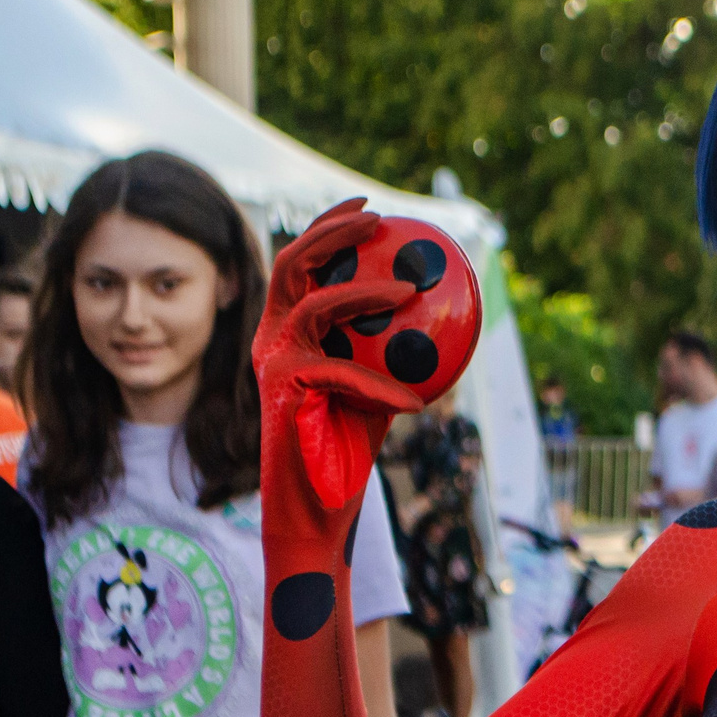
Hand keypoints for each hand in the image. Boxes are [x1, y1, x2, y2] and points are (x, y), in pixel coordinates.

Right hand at [256, 200, 424, 512]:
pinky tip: (416, 404)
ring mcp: (274, 363)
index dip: (330, 227)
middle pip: (293, 263)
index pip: (303, 265)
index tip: (370, 210)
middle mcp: (273, 339)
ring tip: (409, 289)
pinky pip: (341, 372)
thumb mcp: (380, 386)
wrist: (318, 505)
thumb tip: (443, 318)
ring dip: (364, 291)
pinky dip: (381, 388)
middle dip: (333, 231)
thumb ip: (394, 350)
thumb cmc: (347, 446)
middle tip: (379, 220)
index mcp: (290, 331)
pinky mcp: (282, 391)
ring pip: (315, 303)